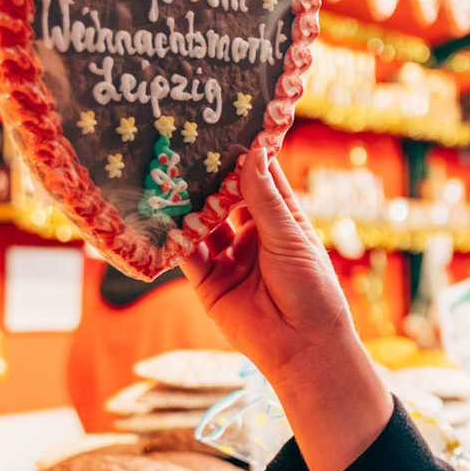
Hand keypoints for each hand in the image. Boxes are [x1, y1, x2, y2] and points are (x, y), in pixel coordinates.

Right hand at [183, 148, 391, 470]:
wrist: (303, 346)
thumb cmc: (310, 288)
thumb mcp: (289, 237)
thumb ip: (264, 199)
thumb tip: (250, 154)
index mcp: (280, 219)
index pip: (258, 177)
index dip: (243, 153)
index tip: (224, 124)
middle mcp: (252, 233)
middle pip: (223, 197)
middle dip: (205, 176)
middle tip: (182, 145)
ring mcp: (228, 256)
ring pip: (200, 222)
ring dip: (184, 203)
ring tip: (163, 174)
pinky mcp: (207, 281)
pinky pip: (185, 254)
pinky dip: (173, 238)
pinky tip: (159, 218)